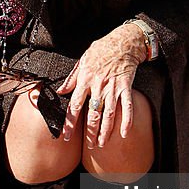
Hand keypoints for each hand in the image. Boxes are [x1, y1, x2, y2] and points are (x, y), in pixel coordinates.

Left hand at [56, 22, 145, 148]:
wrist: (123, 41)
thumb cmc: (101, 50)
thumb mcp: (82, 61)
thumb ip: (72, 78)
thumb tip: (60, 91)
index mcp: (85, 80)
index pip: (74, 106)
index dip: (69, 122)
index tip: (65, 136)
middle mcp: (98, 86)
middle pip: (92, 114)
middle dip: (90, 132)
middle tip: (89, 146)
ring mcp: (113, 87)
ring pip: (108, 114)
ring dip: (105, 130)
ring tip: (102, 144)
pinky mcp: (126, 87)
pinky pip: (127, 106)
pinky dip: (126, 120)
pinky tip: (124, 133)